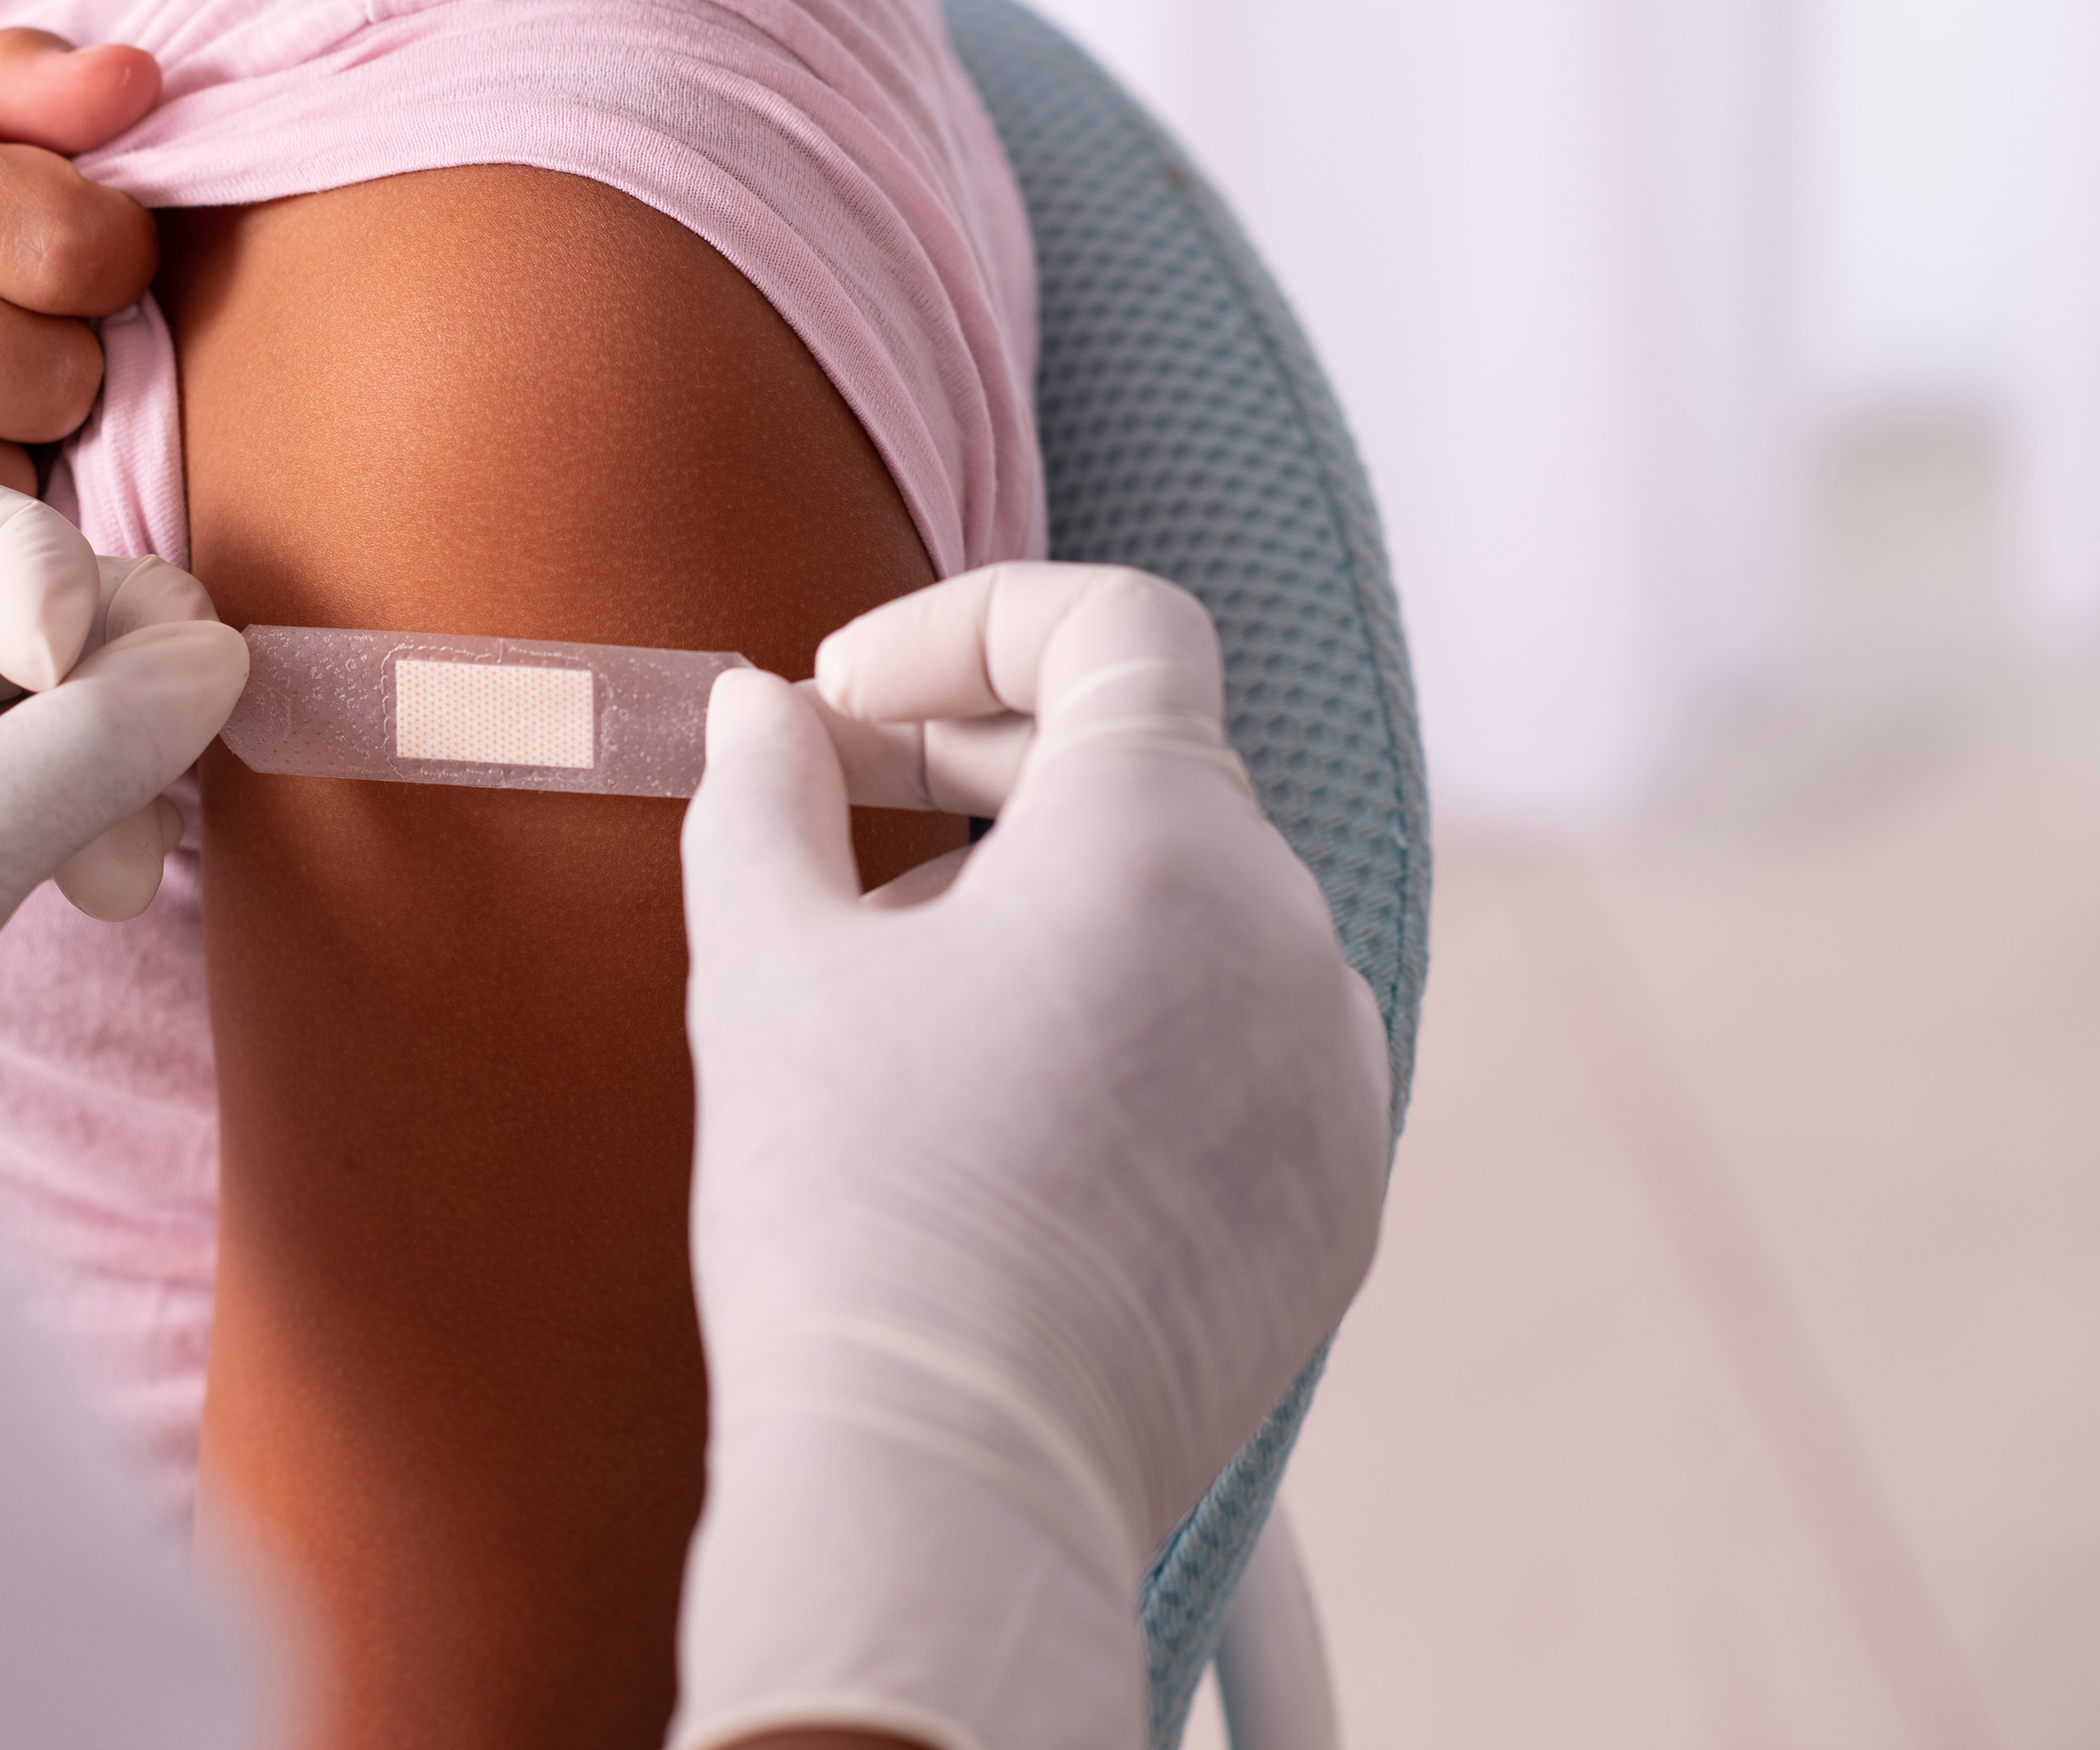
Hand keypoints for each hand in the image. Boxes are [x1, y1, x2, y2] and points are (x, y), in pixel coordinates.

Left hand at [0, 464, 246, 1075]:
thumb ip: (69, 758)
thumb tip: (215, 661)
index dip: (45, 572)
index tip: (82, 676)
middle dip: (100, 679)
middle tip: (183, 756)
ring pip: (0, 723)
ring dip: (99, 769)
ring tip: (131, 874)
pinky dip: (63, 829)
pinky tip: (105, 883)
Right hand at [671, 565, 1390, 1749]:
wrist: (948, 1476)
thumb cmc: (848, 1203)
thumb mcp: (765, 962)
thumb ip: (763, 792)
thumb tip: (763, 712)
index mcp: (1165, 838)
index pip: (1117, 624)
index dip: (969, 626)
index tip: (849, 708)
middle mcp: (1290, 931)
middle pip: (1153, 762)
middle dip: (990, 763)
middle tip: (846, 815)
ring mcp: (1333, 1070)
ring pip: (1198, 909)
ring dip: (1059, 897)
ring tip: (912, 993)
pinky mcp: (1337, 1193)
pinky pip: (1241, 1040)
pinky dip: (1134, 1019)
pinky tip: (1009, 1109)